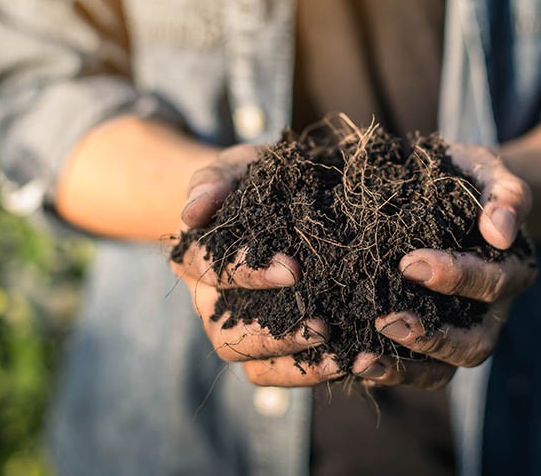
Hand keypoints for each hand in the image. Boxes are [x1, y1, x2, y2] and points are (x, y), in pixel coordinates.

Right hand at [171, 144, 344, 385]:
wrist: (274, 199)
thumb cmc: (253, 181)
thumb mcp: (237, 168)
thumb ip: (215, 181)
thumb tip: (192, 213)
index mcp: (195, 258)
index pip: (211, 270)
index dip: (248, 273)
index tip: (294, 269)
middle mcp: (209, 302)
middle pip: (226, 333)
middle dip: (273, 331)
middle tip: (320, 323)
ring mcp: (235, 329)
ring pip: (249, 362)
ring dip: (294, 359)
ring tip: (338, 351)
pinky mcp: (265, 347)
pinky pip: (275, 373)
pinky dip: (309, 372)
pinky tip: (349, 360)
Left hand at [354, 143, 537, 388]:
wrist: (445, 187)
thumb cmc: (465, 177)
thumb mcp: (486, 170)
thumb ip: (504, 193)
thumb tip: (501, 232)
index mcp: (511, 269)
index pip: (492, 283)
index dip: (455, 278)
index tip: (409, 263)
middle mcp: (490, 310)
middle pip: (475, 343)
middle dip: (431, 336)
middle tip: (385, 319)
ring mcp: (460, 331)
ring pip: (445, 370)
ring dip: (406, 369)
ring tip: (363, 360)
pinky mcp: (429, 342)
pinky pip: (415, 372)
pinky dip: (388, 373)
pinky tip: (353, 365)